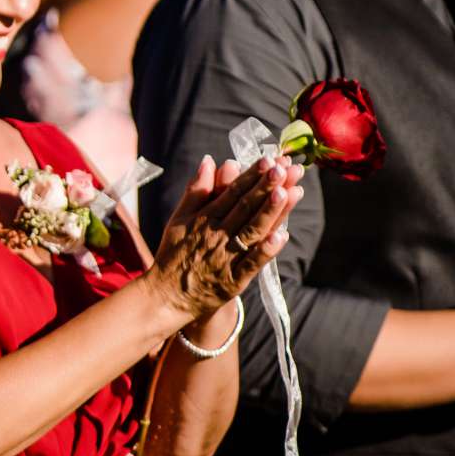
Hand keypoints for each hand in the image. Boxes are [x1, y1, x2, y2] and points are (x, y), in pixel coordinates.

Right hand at [146, 155, 303, 319]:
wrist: (167, 296)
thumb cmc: (174, 255)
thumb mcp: (179, 218)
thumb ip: (196, 190)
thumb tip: (210, 160)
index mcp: (204, 219)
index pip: (232, 192)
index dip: (251, 176)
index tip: (268, 159)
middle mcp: (216, 235)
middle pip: (245, 208)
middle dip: (266, 187)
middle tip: (284, 168)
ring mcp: (226, 258)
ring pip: (252, 231)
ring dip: (270, 212)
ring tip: (288, 192)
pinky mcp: (234, 280)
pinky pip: (252, 264)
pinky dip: (266, 251)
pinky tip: (282, 236)